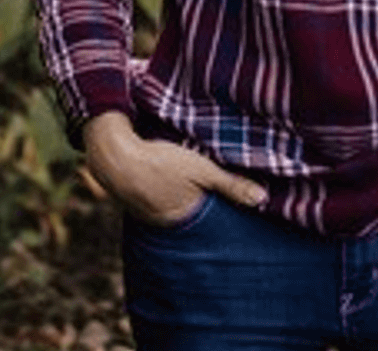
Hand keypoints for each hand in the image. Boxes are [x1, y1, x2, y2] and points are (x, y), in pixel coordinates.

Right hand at [83, 112, 266, 226]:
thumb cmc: (162, 161)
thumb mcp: (202, 169)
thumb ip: (231, 185)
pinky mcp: (132, 201)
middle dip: (198, 206)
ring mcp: (145, 214)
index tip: (228, 202)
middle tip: (204, 188)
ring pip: (170, 209)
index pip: (210, 220)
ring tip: (183, 183)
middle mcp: (164, 223)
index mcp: (184, 218)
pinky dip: (160, 194)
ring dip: (177, 198)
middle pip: (189, 216)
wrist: (115, 155)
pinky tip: (163, 180)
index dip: (219, 208)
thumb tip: (262, 201)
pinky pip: (152, 202)